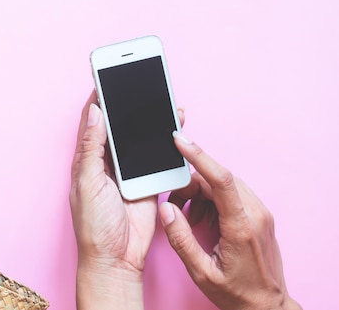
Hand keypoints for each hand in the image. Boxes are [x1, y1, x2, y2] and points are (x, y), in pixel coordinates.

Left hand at [70, 92, 184, 309]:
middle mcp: (106, 160)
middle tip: (138, 79)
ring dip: (148, 118)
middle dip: (127, 102)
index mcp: (86, 158)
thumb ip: (92, 147)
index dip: (98, 97)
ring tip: (161, 95)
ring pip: (139, 136)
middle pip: (118, 124)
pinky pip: (157, 154)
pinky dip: (165, 139)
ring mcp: (128, 169)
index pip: (92, 120)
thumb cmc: (93, 224)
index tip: (107, 76)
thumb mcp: (87, 181)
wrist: (116, 258)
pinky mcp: (148, 179)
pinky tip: (173, 124)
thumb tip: (96, 112)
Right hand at [159, 132, 301, 309]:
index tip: (179, 140)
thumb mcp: (200, 271)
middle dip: (190, 186)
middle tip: (176, 207)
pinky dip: (212, 199)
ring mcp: (260, 213)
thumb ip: (181, 238)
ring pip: (223, 184)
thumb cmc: (236, 293)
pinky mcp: (259, 215)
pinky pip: (231, 193)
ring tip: (191, 219)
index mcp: (241, 225)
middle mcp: (254, 213)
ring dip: (201, 193)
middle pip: (216, 179)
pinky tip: (204, 219)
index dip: (198, 156)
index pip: (220, 179)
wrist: (266, 306)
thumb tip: (166, 209)